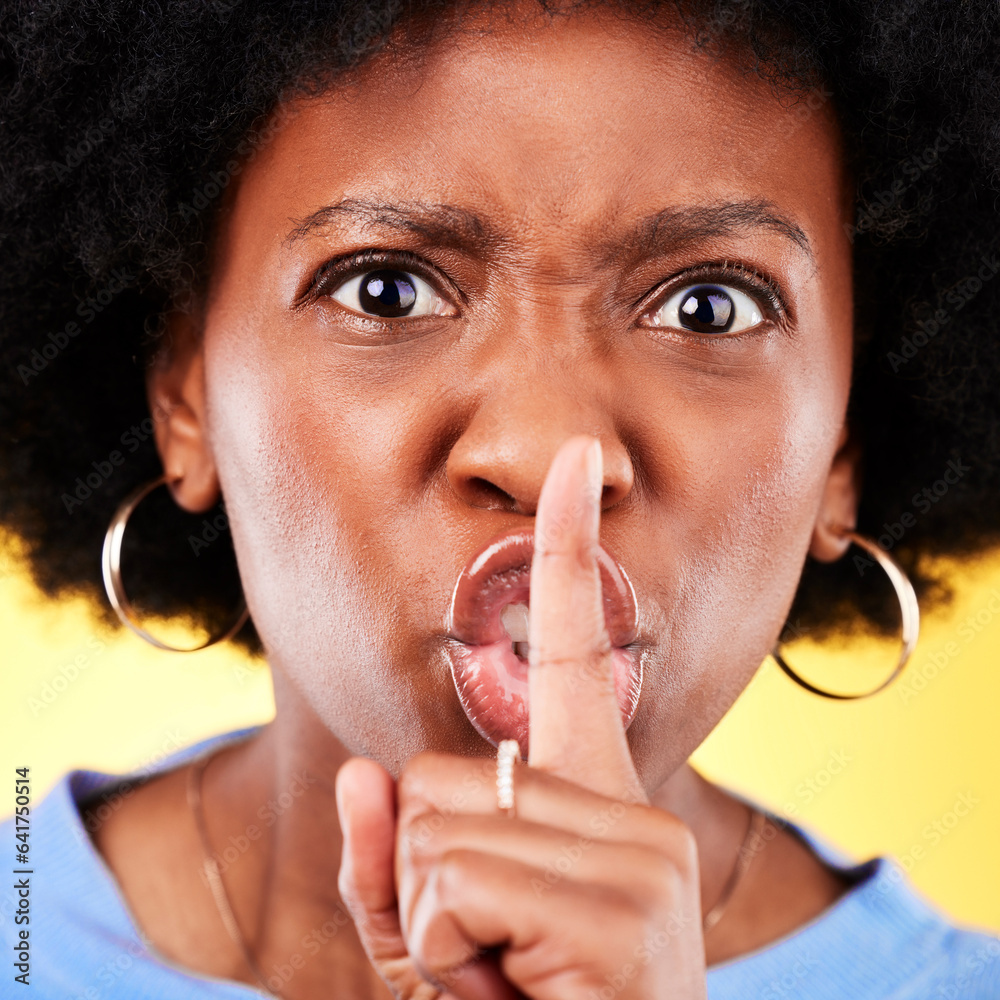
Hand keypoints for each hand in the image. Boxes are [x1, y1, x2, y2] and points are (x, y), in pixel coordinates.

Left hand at [336, 436, 707, 999]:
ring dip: (430, 931)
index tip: (578, 458)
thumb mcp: (434, 946)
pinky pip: (448, 884)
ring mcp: (638, 854)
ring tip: (504, 985)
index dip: (571, 549)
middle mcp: (630, 811)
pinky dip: (441, 959)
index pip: (584, 652)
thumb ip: (386, 864)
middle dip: (423, 885)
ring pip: (431, 833)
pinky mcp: (624, 906)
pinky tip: (517, 997)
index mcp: (596, 804)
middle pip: (438, 782)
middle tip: (490, 962)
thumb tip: (362, 775)